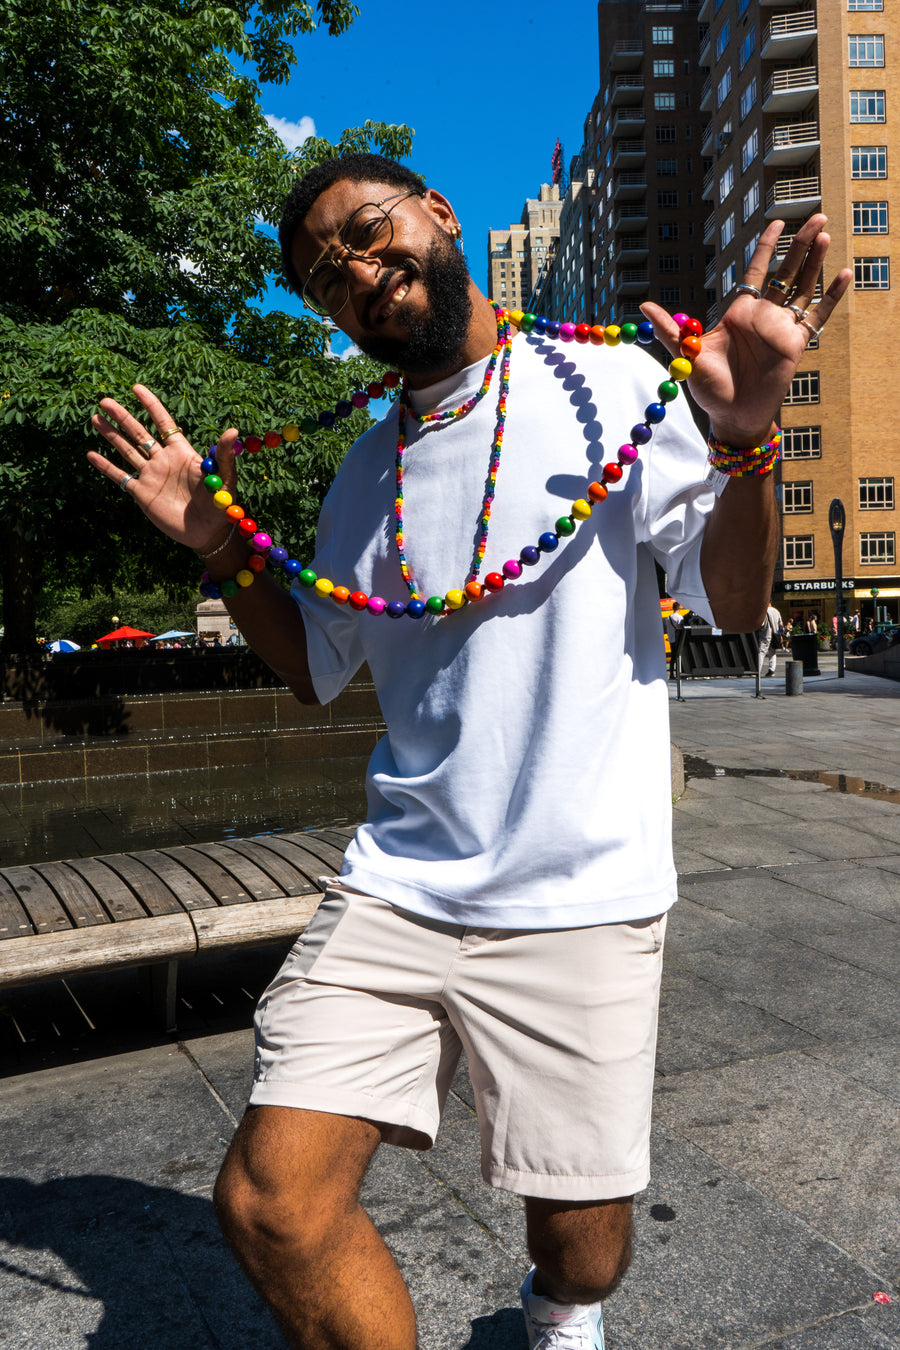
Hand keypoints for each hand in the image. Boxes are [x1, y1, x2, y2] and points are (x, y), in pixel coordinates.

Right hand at [88, 385, 238, 555]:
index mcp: (181, 452)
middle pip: (139, 433)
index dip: (151, 405)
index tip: (136, 387)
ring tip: (95, 418)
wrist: (209, 533)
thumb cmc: (221, 504)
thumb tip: (233, 430)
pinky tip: (90, 454)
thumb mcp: (225, 478)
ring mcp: (151, 476)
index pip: (163, 423)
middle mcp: (163, 460)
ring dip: (111, 435)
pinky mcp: (142, 494)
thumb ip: (224, 455)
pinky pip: (121, 477)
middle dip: (122, 417)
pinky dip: (106, 467)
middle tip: (104, 401)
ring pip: (127, 450)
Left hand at [641, 214, 851, 446]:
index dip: (768, 245)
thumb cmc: (709, 388)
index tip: (777, 221)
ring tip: (826, 234)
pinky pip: (818, 316)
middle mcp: (763, 316)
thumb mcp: (685, 356)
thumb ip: (668, 329)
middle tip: (817, 216)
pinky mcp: (796, 345)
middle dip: (801, 244)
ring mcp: (782, 329)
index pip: (757, 270)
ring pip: (803, 287)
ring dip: (816, 262)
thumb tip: (641, 306)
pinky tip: (845, 274)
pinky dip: (832, 296)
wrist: (731, 416)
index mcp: (739, 313)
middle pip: (786, 271)